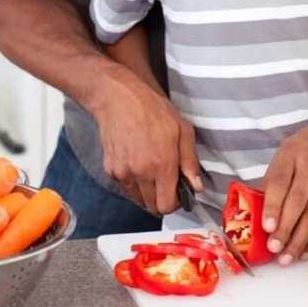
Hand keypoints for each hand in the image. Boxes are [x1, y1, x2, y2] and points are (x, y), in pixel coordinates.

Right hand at [93, 69, 201, 214]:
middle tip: (168, 182)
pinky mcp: (110, 170)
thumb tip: (196, 186)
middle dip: (162, 199)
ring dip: (148, 192)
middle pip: (152, 207)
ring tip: (152, 170)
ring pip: (138, 199)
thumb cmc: (152, 110)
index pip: (167, 206)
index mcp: (161, 165)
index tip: (179, 192)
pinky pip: (126, 188)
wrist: (118, 99)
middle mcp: (140, 174)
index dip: (176, 202)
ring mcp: (123, 173)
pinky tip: (138, 163)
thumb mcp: (182, 129)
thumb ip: (190, 161)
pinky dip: (134, 183)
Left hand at [260, 116, 307, 265]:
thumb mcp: (288, 150)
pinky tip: (307, 250)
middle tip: (274, 247)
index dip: (272, 205)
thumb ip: (272, 177)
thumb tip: (252, 206)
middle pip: (297, 201)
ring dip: (300, 239)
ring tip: (287, 257)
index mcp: (291, 154)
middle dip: (285, 228)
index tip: (266, 226)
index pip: (279, 181)